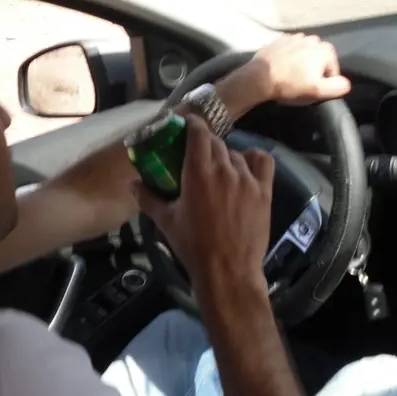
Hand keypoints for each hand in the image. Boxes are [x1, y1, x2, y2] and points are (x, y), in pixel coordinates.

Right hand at [131, 115, 273, 289]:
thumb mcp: (166, 221)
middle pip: (216, 141)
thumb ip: (148, 198)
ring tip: (218, 170)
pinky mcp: (264, 190)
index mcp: (198, 173)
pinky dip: (253, 158)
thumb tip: (132, 184)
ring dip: (225, 156)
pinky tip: (245, 166)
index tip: (186, 126)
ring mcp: (247, 179)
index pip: (198, 132)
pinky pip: (263, 161)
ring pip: (236, 153)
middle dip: (205, 143)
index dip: (192, 124)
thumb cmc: (193, 246)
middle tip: (196, 156)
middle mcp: (224, 169)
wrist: (228, 271)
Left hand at [247, 33, 350, 104]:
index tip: (310, 90)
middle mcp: (312, 38)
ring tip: (289, 77)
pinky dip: (288, 59)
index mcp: (325, 49)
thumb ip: (337, 87)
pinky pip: (289, 51)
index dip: (323, 83)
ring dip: (300, 65)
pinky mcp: (279, 40)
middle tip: (299, 84)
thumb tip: (345, 83)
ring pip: (304, 55)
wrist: (259, 77)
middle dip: (312, 71)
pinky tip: (281, 69)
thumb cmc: (290, 84)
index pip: (332, 71)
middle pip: (318, 61)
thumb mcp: (317, 91)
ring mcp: (294, 37)